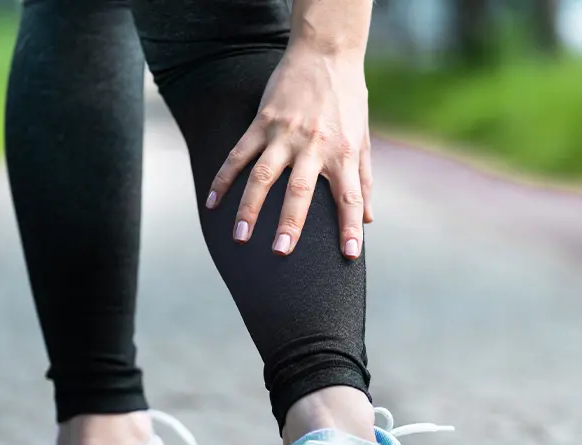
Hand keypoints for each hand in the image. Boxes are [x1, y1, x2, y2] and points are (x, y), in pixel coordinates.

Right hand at [204, 45, 372, 259]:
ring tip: (239, 237)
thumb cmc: (349, 100)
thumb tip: (368, 218)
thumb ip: (364, 180)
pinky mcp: (263, 121)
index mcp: (342, 153)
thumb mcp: (363, 139)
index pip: (349, 198)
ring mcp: (285, 133)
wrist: (327, 53)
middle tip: (281, 252)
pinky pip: (239, 154)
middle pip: (301, 191)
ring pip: (263, 176)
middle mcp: (314, 146)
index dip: (350, 228)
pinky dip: (224, 178)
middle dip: (290, 224)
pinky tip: (213, 203)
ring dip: (249, 208)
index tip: (350, 255)